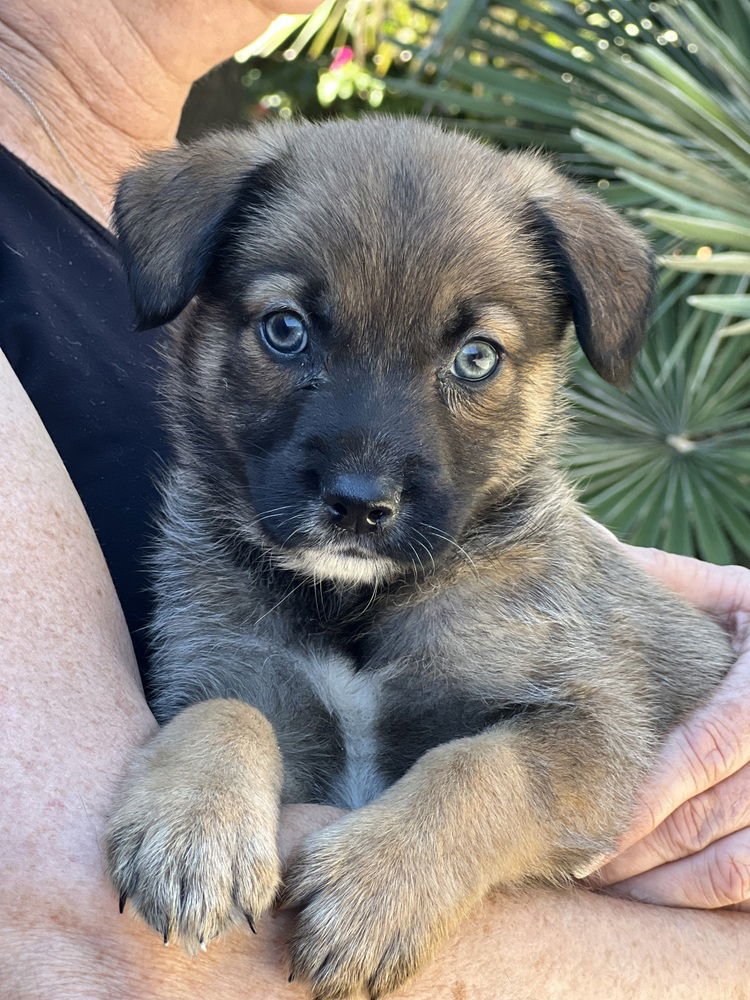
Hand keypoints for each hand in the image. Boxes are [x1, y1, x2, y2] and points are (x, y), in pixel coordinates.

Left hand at [590, 543, 749, 910]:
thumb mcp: (730, 595)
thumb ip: (668, 581)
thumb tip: (588, 551)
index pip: (706, 746)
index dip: (646, 796)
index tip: (584, 829)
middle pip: (714, 816)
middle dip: (640, 851)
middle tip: (575, 868)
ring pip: (741, 869)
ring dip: (670, 892)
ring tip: (608, 892)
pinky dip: (709, 904)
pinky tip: (659, 900)